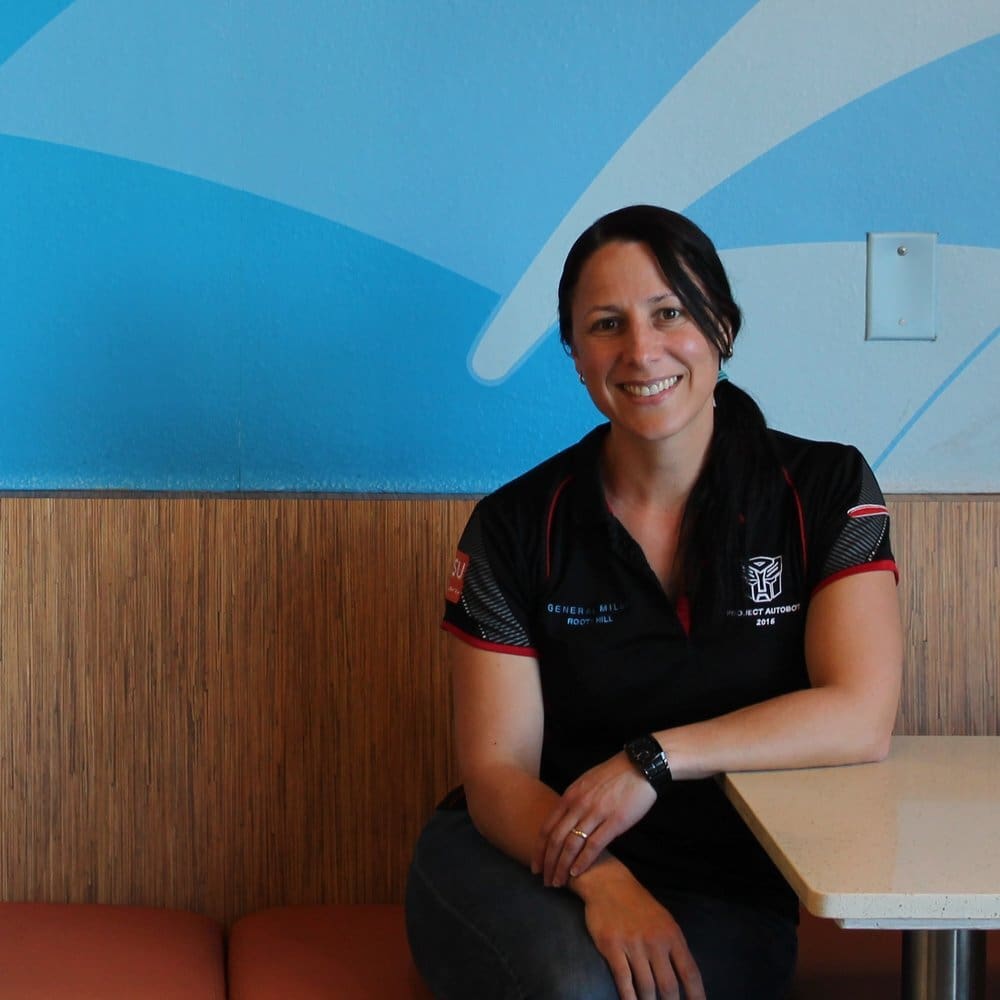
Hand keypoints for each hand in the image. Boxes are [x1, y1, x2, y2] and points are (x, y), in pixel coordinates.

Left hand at [532, 751, 655, 886]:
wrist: (640, 766)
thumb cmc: (614, 775)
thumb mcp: (586, 784)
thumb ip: (573, 802)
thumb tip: (565, 821)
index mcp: (570, 796)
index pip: (547, 828)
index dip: (539, 850)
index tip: (535, 866)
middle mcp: (578, 804)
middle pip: (555, 839)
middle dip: (548, 863)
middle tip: (545, 881)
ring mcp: (596, 812)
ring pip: (571, 845)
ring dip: (562, 866)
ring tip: (558, 882)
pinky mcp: (614, 821)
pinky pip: (593, 845)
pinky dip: (582, 861)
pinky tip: (576, 873)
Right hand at [578, 861, 704, 999]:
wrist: (610, 884)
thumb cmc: (639, 905)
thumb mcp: (665, 921)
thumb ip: (675, 947)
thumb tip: (686, 979)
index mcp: (672, 935)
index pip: (690, 973)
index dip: (697, 997)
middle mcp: (655, 941)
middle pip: (669, 986)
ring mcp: (633, 944)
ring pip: (646, 988)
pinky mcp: (612, 946)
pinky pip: (623, 981)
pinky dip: (629, 998)